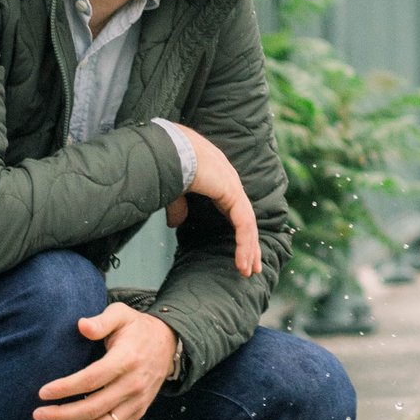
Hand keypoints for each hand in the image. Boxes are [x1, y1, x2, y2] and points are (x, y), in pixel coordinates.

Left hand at [36, 304, 177, 419]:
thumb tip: (81, 325)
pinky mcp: (138, 413)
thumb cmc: (137, 328)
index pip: (91, 380)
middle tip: (38, 413)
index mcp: (127, 359)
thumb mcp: (121, 314)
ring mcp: (138, 402)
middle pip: (93, 409)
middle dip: (61, 414)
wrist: (168, 344)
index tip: (42, 392)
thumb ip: (101, 320)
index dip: (65, 388)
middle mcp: (134, 385)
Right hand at [175, 131, 260, 277]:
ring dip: (249, 249)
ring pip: (247, 224)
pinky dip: (244, 243)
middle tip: (251, 268)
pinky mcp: (231, 192)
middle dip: (249, 245)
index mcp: (218, 181)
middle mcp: (230, 182)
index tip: (238, 253)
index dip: (238, 233)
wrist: (168, 149)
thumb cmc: (168, 163)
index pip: (234, 212)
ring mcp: (232, 186)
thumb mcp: (174, 191)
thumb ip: (179, 206)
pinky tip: (243, 261)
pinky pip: (243, 223)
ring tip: (248, 271)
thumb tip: (175, 223)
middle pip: (246, 219)